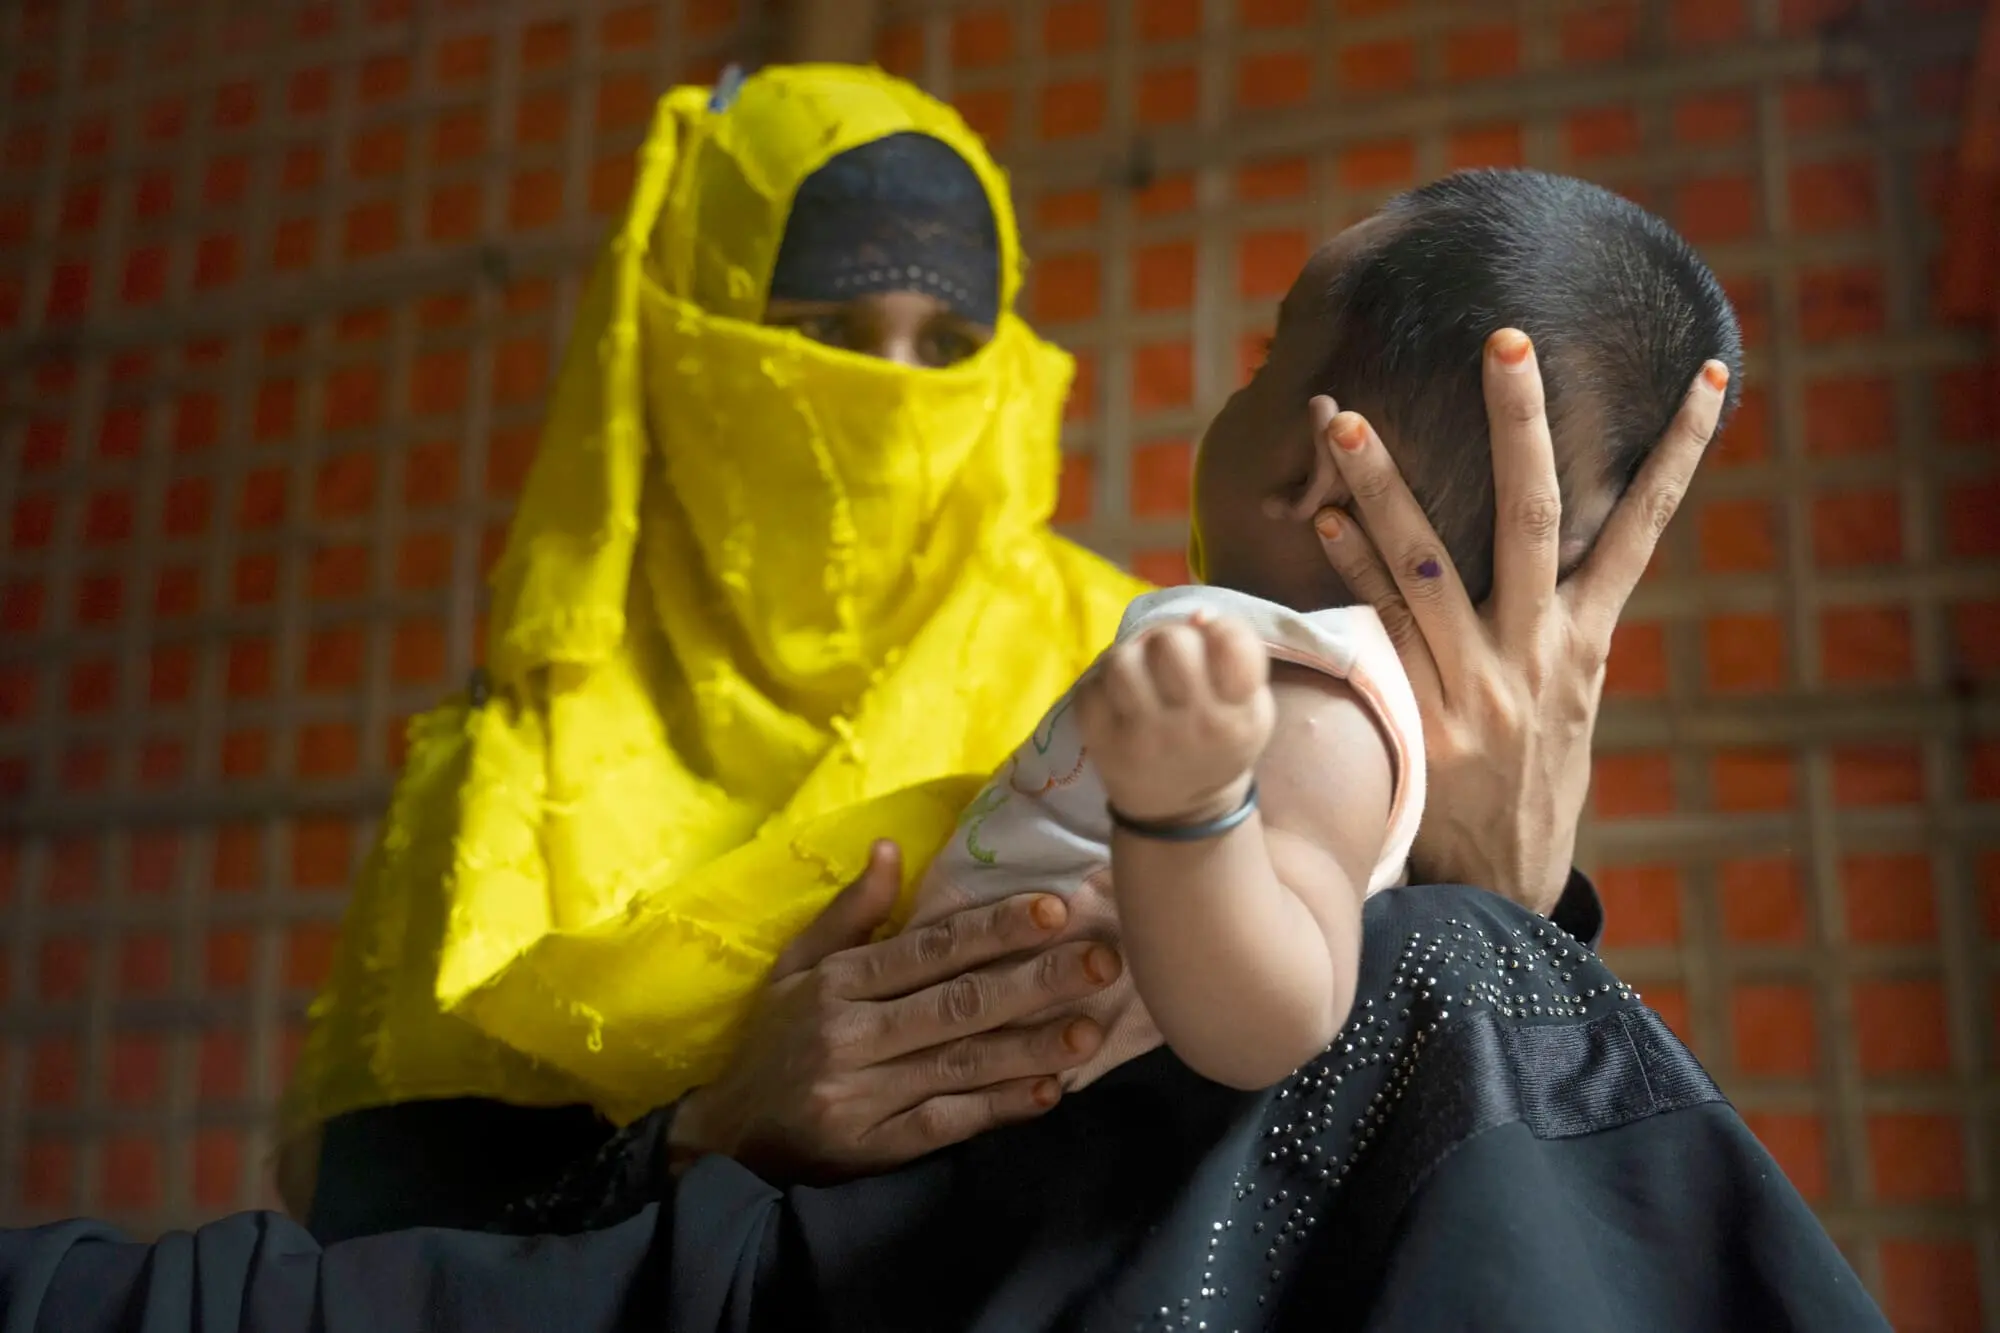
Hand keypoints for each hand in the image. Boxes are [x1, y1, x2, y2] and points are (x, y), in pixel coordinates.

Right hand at [667, 841, 1119, 1183]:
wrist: (729, 1137)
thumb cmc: (775, 1041)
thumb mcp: (796, 967)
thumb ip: (849, 913)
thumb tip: (889, 849)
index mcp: (837, 984)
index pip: (928, 950)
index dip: (993, 929)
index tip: (1053, 910)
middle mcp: (852, 1036)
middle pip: (957, 1004)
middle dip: (1035, 981)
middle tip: (1101, 961)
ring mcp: (864, 1095)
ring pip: (961, 1064)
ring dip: (1031, 1046)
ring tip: (1090, 1028)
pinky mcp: (875, 1149)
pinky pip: (947, 1124)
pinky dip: (998, 1108)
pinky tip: (1046, 1093)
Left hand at [1075, 613, 1273, 824]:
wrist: (1180, 811)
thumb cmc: (1219, 745)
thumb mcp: (1250, 708)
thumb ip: (1235, 657)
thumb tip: (1198, 614)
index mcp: (1237, 713)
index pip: (1232, 644)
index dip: (1221, 630)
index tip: (1213, 642)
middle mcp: (1191, 724)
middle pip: (1171, 644)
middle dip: (1170, 639)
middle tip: (1169, 658)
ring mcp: (1142, 735)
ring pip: (1123, 661)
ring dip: (1131, 658)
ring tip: (1139, 673)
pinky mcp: (1100, 742)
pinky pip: (1089, 688)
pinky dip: (1100, 685)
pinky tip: (1116, 698)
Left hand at [1309, 328, 1729, 913]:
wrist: (1501, 889)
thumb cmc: (1533, 783)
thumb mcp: (1571, 706)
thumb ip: (1562, 630)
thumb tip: (1569, 553)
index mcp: (1586, 642)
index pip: (1645, 528)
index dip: (1678, 453)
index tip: (1705, 375)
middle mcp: (1537, 653)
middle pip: (1535, 519)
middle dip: (1522, 426)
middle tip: (1505, 340)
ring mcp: (1476, 686)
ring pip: (1428, 565)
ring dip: (1384, 484)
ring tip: (1345, 418)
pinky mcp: (1420, 718)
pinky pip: (1376, 628)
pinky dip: (1349, 569)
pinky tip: (1319, 516)